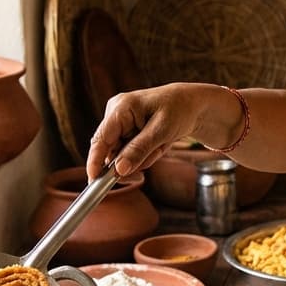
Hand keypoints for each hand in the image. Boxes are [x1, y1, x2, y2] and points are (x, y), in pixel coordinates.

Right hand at [85, 83, 206, 181]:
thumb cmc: (178, 109)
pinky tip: (158, 145)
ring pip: (122, 157)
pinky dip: (146, 155)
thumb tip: (119, 170)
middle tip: (152, 158)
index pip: (101, 138)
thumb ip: (139, 149)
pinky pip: (131, 154)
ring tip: (161, 144)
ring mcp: (120, 125)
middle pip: (111, 152)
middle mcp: (115, 115)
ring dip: (144, 158)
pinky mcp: (126, 133)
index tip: (94, 181)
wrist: (191, 105)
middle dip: (133, 160)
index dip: (95, 160)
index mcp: (121, 108)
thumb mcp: (162, 130)